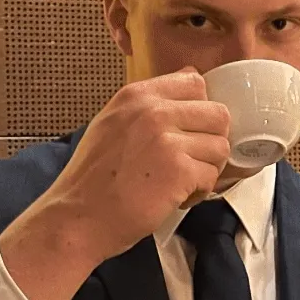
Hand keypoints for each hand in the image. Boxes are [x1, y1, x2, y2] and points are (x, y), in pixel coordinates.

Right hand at [49, 66, 230, 260]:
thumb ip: (147, 106)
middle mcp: (153, 111)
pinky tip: (177, 198)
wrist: (78, 217)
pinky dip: (200, 192)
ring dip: (207, 169)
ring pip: (220, 146)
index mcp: (137, 96)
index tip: (190, 133)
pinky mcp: (178, 170)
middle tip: (192, 161)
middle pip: (217, 113)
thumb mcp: (111, 123)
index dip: (199, 112)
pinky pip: (212, 176)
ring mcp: (167, 139)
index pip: (195, 82)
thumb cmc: (93, 179)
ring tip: (183, 183)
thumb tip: (187, 87)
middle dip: (211, 141)